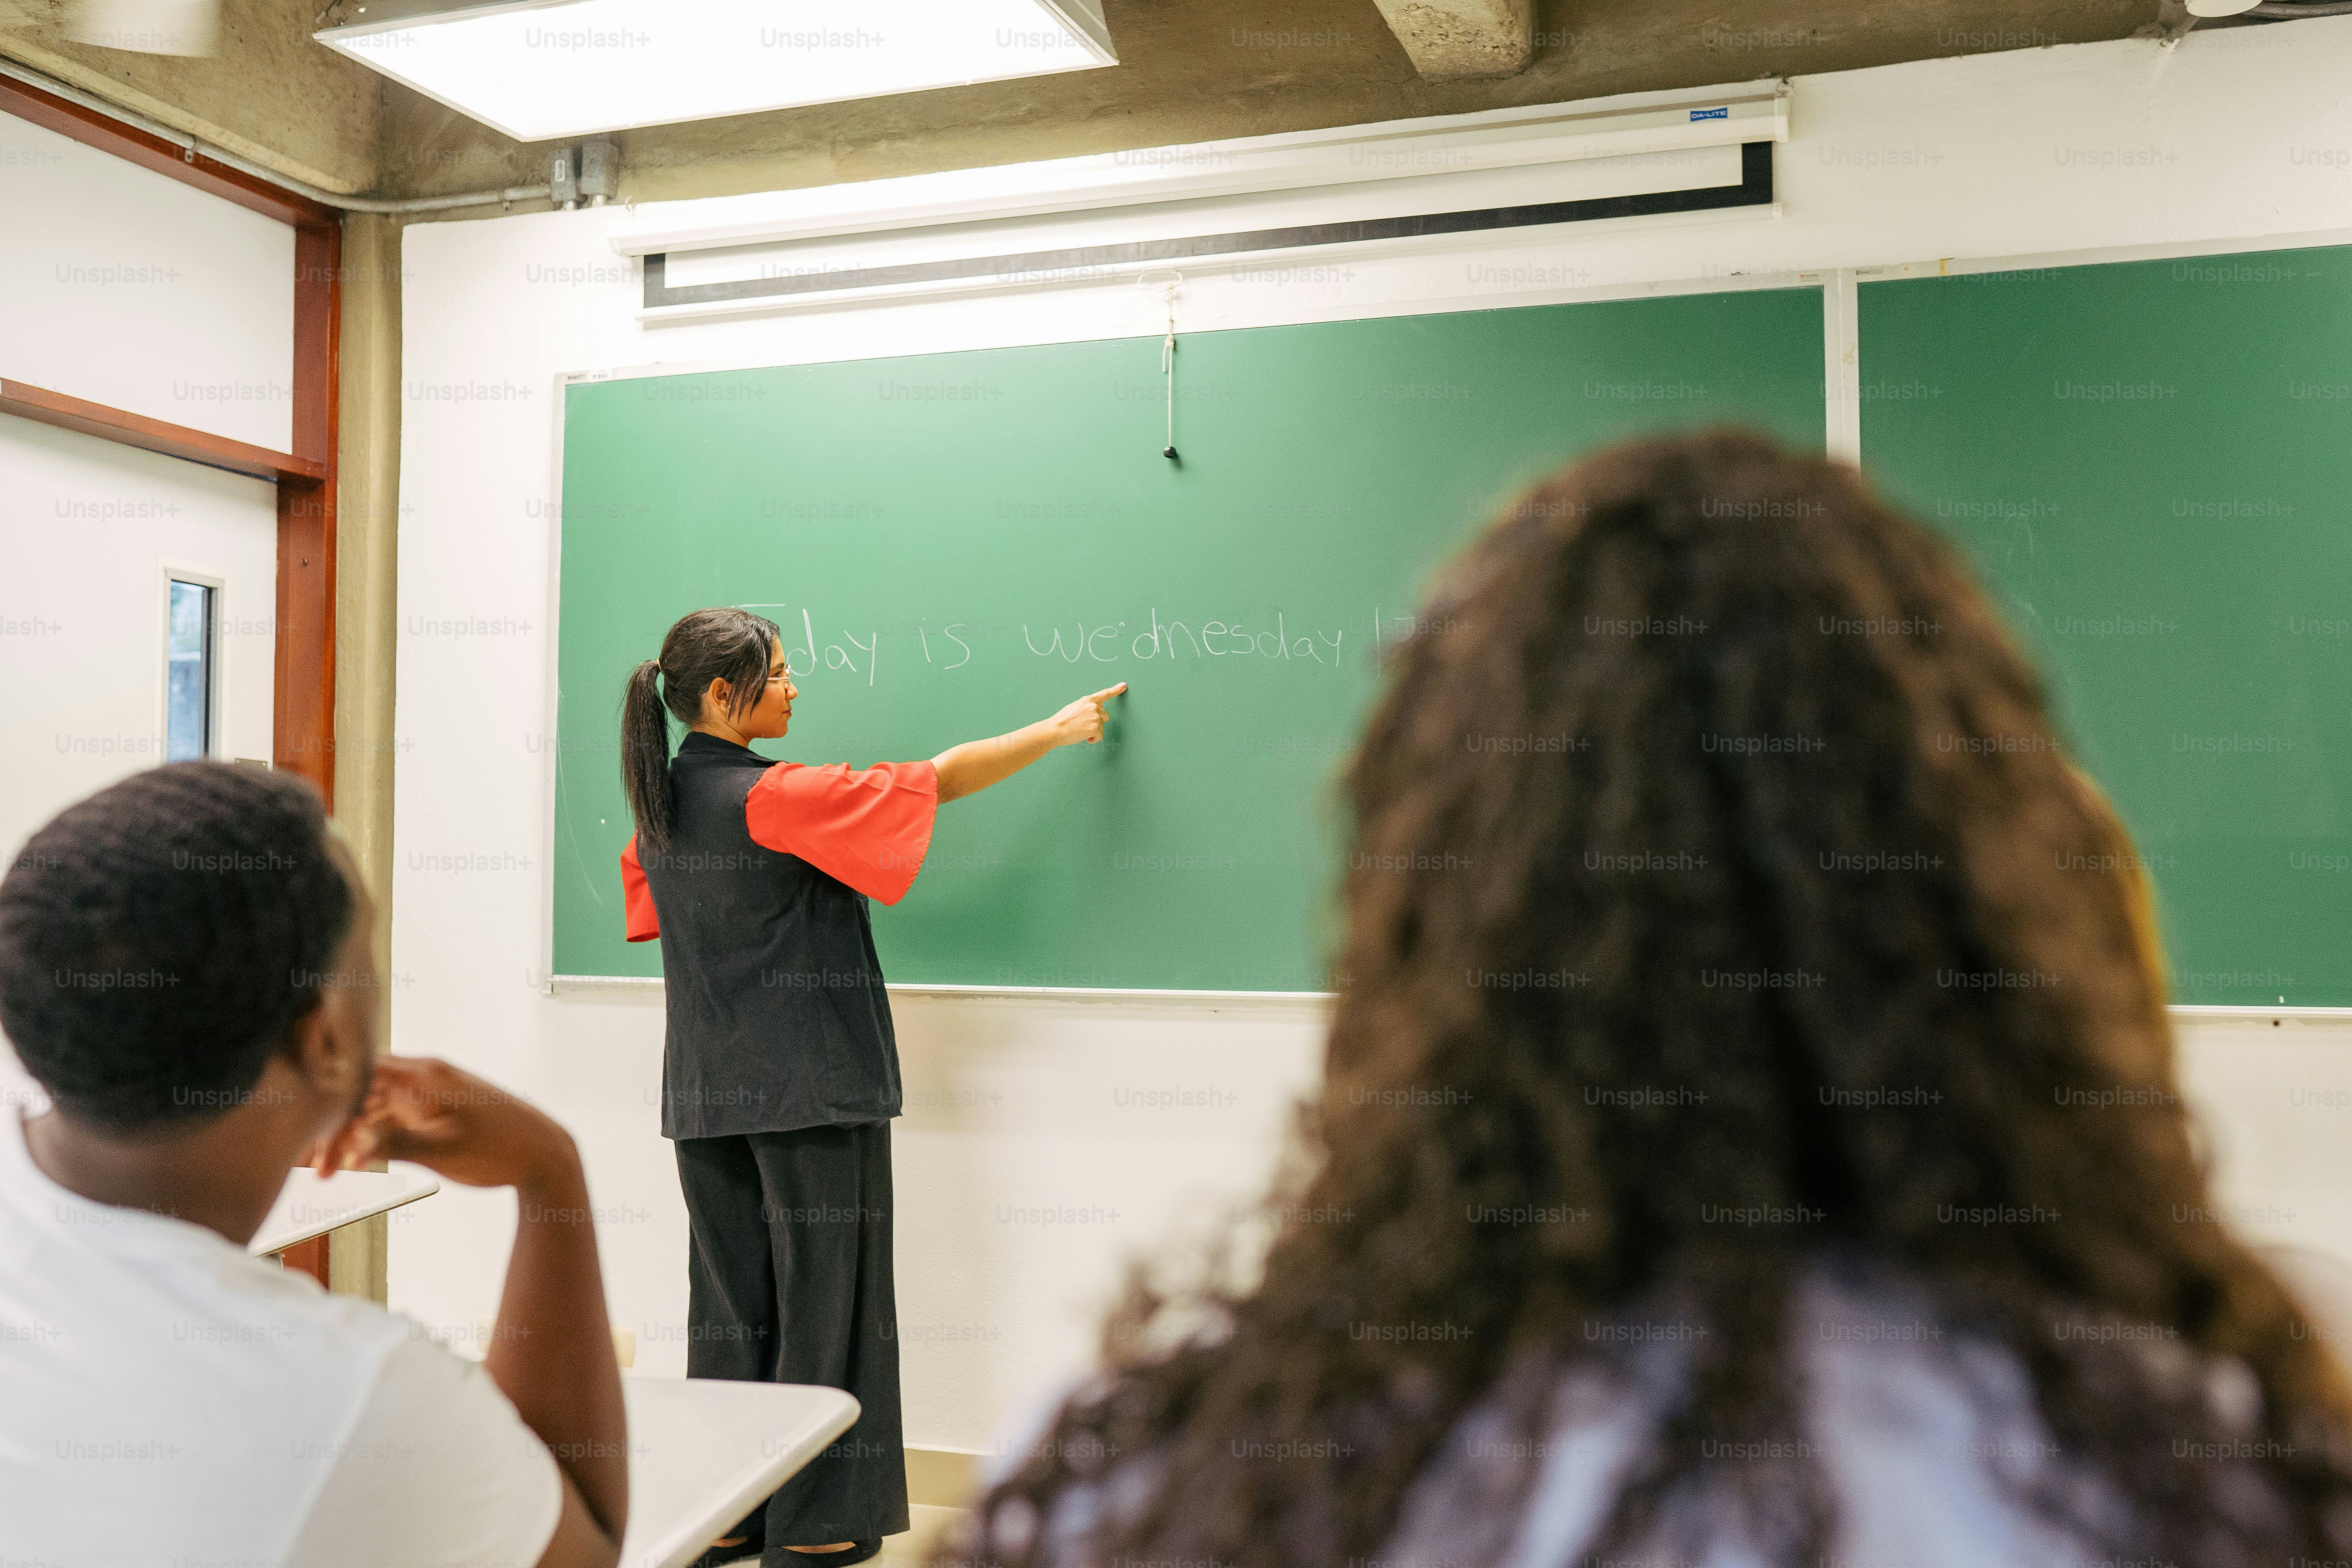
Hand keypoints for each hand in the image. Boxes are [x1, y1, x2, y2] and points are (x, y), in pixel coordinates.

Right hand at [304, 1054, 577, 1193]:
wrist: (543, 1153)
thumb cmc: (501, 1148)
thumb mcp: (445, 1152)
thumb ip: (396, 1144)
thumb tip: (352, 1145)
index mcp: (425, 1076)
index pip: (360, 1070)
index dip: (327, 1092)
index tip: (300, 1120)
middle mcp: (422, 1078)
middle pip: (360, 1091)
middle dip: (330, 1124)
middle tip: (309, 1163)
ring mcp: (426, 1095)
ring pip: (371, 1108)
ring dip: (347, 1136)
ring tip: (323, 1173)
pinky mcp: (431, 1112)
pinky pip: (389, 1118)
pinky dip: (369, 1138)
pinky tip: (351, 1163)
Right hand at [1045, 683, 1125, 746]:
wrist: (1055, 729)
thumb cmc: (1062, 720)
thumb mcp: (1075, 707)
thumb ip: (1086, 707)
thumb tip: (1093, 710)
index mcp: (1087, 700)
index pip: (1104, 694)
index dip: (1115, 690)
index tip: (1123, 686)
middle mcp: (1093, 707)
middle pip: (1105, 716)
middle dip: (1098, 722)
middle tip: (1084, 726)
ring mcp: (1095, 717)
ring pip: (1101, 727)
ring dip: (1094, 732)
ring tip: (1080, 731)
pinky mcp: (1095, 727)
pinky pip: (1099, 736)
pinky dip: (1093, 739)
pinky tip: (1083, 737)